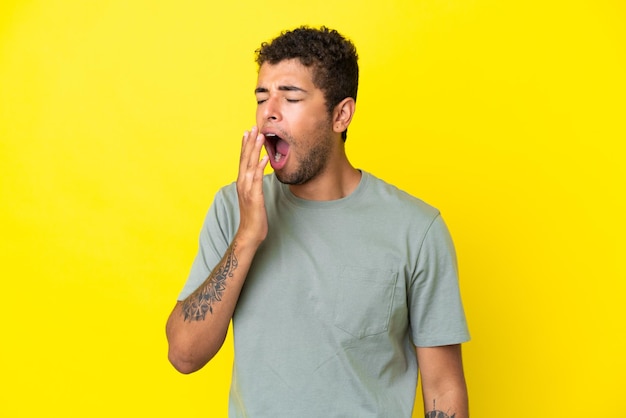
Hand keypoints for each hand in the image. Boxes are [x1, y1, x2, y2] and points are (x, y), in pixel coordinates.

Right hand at [236, 126, 269, 245]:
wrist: (249, 232)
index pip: (242, 159)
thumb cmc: (254, 216)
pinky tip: (264, 158)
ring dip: (254, 150)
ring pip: (250, 165)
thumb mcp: (254, 196)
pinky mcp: (254, 196)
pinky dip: (260, 167)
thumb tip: (258, 173)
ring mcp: (247, 189)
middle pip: (245, 159)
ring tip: (260, 136)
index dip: (245, 145)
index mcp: (242, 182)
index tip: (248, 132)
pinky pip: (257, 179)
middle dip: (249, 142)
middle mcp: (242, 183)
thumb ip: (254, 184)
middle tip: (253, 127)